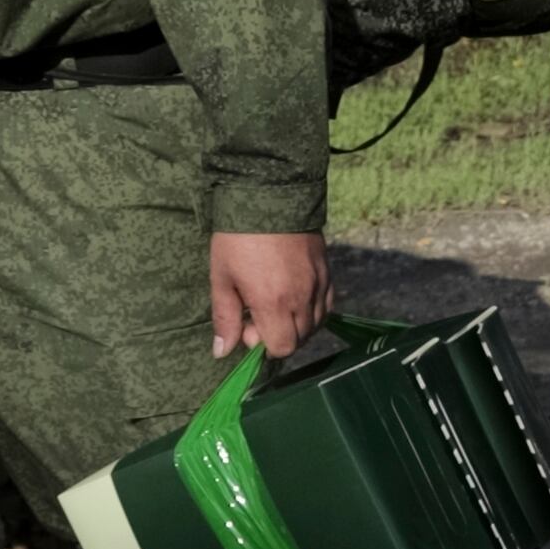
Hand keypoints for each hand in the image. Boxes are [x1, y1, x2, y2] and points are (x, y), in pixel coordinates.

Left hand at [211, 232, 331, 359]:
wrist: (269, 196)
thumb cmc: (237, 238)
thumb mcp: (222, 278)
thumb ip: (225, 318)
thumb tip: (221, 352)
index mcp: (273, 302)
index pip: (281, 347)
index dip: (262, 345)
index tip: (247, 325)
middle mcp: (302, 298)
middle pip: (300, 339)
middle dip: (279, 336)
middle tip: (259, 315)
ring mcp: (318, 285)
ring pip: (316, 324)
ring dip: (297, 325)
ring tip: (278, 308)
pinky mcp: (328, 272)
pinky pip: (328, 305)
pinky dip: (314, 311)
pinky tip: (297, 300)